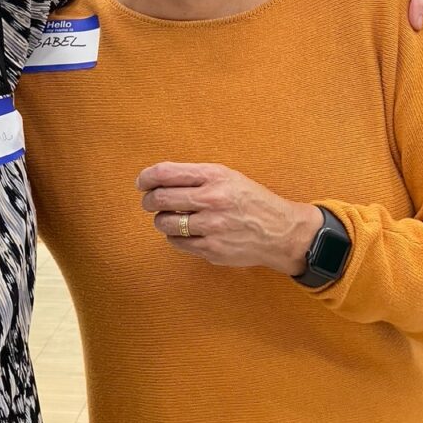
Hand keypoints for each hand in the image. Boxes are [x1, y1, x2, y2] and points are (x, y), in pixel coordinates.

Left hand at [136, 161, 320, 275]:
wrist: (280, 231)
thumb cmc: (250, 200)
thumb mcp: (227, 176)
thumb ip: (195, 175)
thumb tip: (157, 178)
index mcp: (214, 176)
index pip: (165, 173)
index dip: (146, 178)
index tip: (142, 182)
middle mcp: (212, 200)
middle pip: (160, 199)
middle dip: (149, 201)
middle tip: (150, 202)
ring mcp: (211, 226)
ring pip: (164, 223)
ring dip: (161, 220)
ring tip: (170, 218)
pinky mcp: (211, 249)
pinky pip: (176, 242)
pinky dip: (174, 237)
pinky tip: (184, 232)